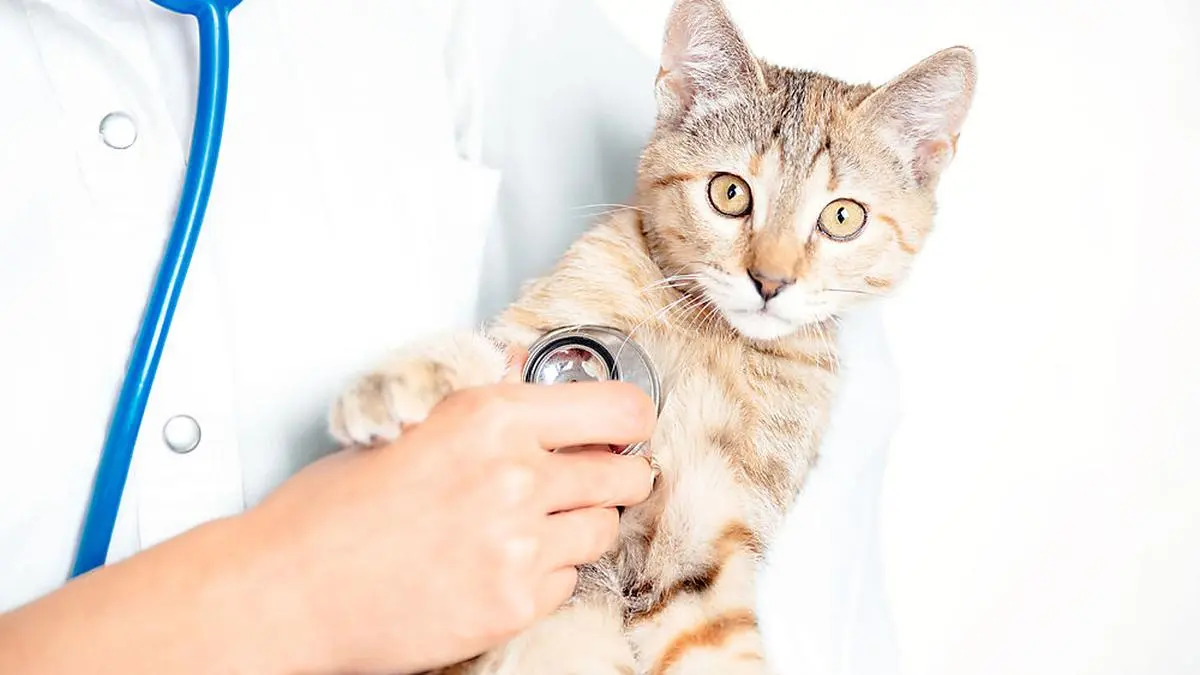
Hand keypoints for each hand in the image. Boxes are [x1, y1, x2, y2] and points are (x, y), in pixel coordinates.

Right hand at [239, 376, 658, 674]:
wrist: (288, 591)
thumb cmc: (331, 511)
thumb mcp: (408, 428)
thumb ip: (481, 400)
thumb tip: (519, 366)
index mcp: (489, 417)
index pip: (618, 407)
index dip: (629, 419)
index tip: (623, 429)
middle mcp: (515, 474)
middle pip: (625, 473)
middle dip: (611, 475)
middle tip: (584, 480)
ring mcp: (520, 543)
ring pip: (603, 529)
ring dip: (579, 525)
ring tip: (527, 526)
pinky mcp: (515, 602)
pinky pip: (569, 581)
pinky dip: (548, 574)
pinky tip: (500, 565)